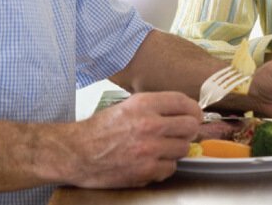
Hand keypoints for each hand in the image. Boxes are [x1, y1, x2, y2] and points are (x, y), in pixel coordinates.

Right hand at [54, 91, 200, 187]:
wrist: (76, 153)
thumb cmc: (99, 131)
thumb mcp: (126, 107)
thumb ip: (154, 107)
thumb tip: (183, 111)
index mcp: (143, 104)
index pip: (183, 102)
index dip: (193, 110)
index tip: (194, 115)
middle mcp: (149, 124)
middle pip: (190, 126)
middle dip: (188, 130)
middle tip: (180, 134)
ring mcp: (149, 148)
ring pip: (184, 148)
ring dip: (175, 150)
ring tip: (160, 149)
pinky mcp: (146, 169)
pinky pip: (171, 167)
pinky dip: (164, 166)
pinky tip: (151, 162)